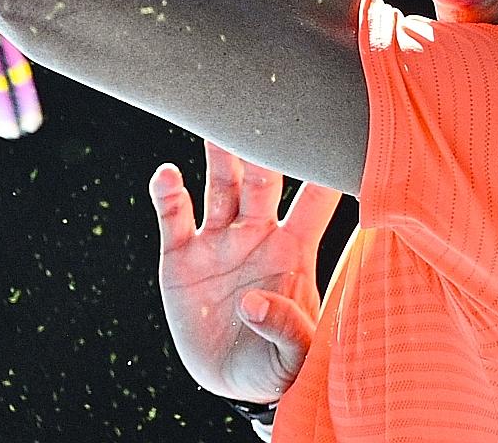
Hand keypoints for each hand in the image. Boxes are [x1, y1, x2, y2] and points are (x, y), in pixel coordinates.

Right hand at [149, 139, 343, 403]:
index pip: (316, 200)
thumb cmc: (278, 364)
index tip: (331, 130)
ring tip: (215, 128)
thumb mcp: (295, 357)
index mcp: (293, 250)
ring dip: (218, 157)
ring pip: (220, 186)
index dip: (324, 168)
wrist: (231, 382)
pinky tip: (167, 175)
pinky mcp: (181, 256)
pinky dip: (168, 194)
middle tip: (263, 115)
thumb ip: (285, 329)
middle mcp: (256, 234)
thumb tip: (253, 302)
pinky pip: (174, 217)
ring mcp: (218, 241)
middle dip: (263, 150)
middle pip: (262, 181)